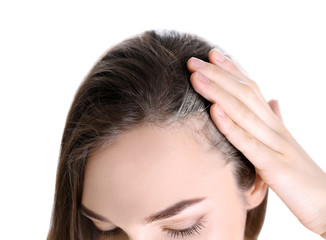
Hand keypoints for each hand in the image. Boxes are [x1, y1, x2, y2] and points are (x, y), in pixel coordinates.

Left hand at [187, 49, 325, 237]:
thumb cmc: (301, 175)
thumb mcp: (284, 144)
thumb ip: (276, 121)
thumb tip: (273, 101)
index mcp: (273, 123)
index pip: (250, 88)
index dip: (231, 70)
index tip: (211, 54)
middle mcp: (273, 128)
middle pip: (243, 93)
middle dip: (217, 75)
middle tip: (193, 60)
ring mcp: (274, 144)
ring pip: (243, 112)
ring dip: (218, 93)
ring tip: (196, 77)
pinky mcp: (274, 166)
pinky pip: (248, 143)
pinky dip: (230, 126)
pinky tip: (214, 111)